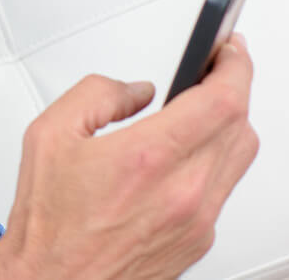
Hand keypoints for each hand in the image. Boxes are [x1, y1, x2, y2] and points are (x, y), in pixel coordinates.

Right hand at [0, 37, 258, 279]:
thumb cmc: (49, 222)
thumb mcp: (49, 134)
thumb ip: (96, 94)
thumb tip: (135, 89)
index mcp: (147, 158)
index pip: (221, 100)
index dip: (233, 66)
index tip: (229, 49)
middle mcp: (183, 192)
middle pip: (240, 125)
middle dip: (232, 89)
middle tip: (214, 69)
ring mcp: (198, 219)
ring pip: (240, 157)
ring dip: (228, 124)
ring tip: (203, 108)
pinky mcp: (200, 239)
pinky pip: (224, 187)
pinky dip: (214, 160)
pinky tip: (187, 153)